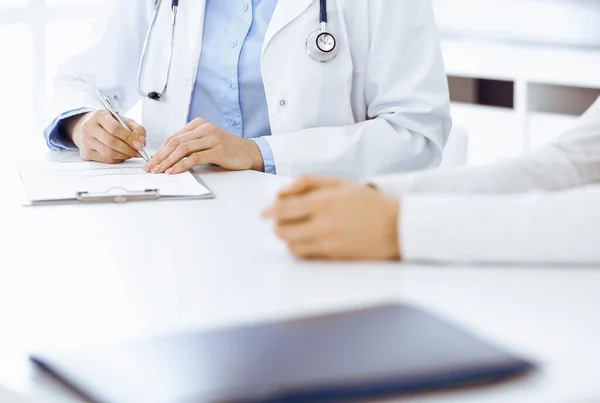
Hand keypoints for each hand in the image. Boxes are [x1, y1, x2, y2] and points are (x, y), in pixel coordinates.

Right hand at [67, 110, 146, 163]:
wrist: (90, 128)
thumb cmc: (111, 124)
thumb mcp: (124, 121)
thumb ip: (137, 129)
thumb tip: (142, 142)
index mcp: (100, 115)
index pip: (114, 128)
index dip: (129, 138)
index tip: (139, 145)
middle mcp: (89, 127)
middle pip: (111, 142)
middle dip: (128, 149)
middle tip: (138, 152)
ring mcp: (86, 141)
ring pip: (108, 153)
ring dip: (124, 156)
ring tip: (132, 154)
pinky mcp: (86, 153)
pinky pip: (106, 159)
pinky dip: (118, 159)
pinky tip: (122, 156)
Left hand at [144, 118, 263, 173]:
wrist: (250, 152)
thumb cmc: (228, 149)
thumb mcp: (207, 141)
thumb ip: (191, 144)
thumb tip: (168, 156)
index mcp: (199, 124)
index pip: (174, 137)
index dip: (160, 150)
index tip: (151, 162)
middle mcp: (205, 128)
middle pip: (176, 142)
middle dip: (160, 156)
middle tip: (151, 168)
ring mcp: (212, 138)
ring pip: (183, 149)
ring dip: (168, 161)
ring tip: (159, 171)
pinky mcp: (218, 150)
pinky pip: (195, 157)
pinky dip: (182, 165)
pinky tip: (174, 171)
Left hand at [263, 176, 401, 260]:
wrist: (396, 226)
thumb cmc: (367, 202)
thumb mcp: (339, 182)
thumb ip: (308, 182)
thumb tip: (282, 191)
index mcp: (323, 203)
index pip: (283, 210)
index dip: (269, 212)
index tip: (263, 213)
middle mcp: (323, 225)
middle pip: (283, 231)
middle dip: (278, 225)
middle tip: (280, 221)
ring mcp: (328, 244)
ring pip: (292, 247)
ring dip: (288, 239)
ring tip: (294, 231)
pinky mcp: (334, 258)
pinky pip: (307, 256)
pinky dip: (301, 249)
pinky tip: (308, 241)